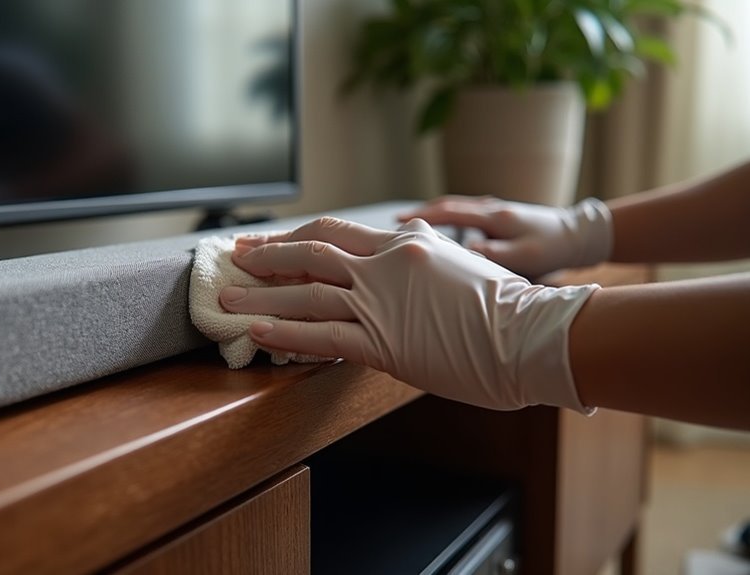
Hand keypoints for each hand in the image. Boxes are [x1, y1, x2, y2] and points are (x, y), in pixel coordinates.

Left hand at [219, 216, 597, 411]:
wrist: (535, 336)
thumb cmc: (508, 309)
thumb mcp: (459, 267)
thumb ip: (421, 261)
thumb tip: (401, 260)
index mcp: (405, 244)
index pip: (334, 232)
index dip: (293, 236)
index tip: (266, 241)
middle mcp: (387, 265)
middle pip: (310, 253)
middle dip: (265, 257)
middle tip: (235, 260)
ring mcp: (382, 302)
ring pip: (305, 294)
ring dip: (260, 297)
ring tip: (227, 301)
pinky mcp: (383, 341)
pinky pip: (321, 336)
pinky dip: (284, 334)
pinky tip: (256, 333)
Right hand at [397, 196, 613, 277]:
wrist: (580, 235)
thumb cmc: (553, 248)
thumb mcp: (525, 256)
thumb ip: (493, 255)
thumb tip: (462, 252)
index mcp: (493, 215)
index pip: (448, 212)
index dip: (421, 217)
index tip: (396, 223)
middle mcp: (491, 208)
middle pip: (448, 206)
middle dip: (421, 214)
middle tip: (396, 223)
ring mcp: (496, 210)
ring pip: (457, 209)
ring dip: (434, 216)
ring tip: (414, 228)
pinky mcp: (501, 217)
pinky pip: (467, 215)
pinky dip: (450, 220)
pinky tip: (445, 232)